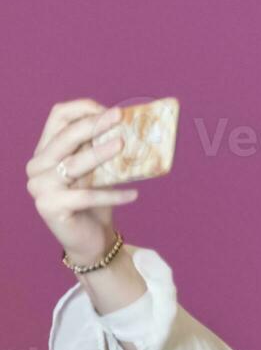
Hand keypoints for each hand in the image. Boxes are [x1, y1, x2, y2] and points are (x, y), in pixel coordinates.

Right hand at [27, 99, 137, 262]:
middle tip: (120, 117)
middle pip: (65, 137)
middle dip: (94, 124)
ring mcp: (39, 187)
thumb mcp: (98, 171)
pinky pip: (87, 196)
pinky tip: (134, 195)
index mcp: (45, 150)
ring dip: (100, 153)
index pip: (58, 117)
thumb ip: (101, 149)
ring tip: (123, 146)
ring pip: (74, 164)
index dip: (83, 109)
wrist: (90, 240)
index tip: (112, 111)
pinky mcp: (49, 207)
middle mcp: (36, 166)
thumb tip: (128, 126)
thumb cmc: (96, 202)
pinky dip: (112, 195)